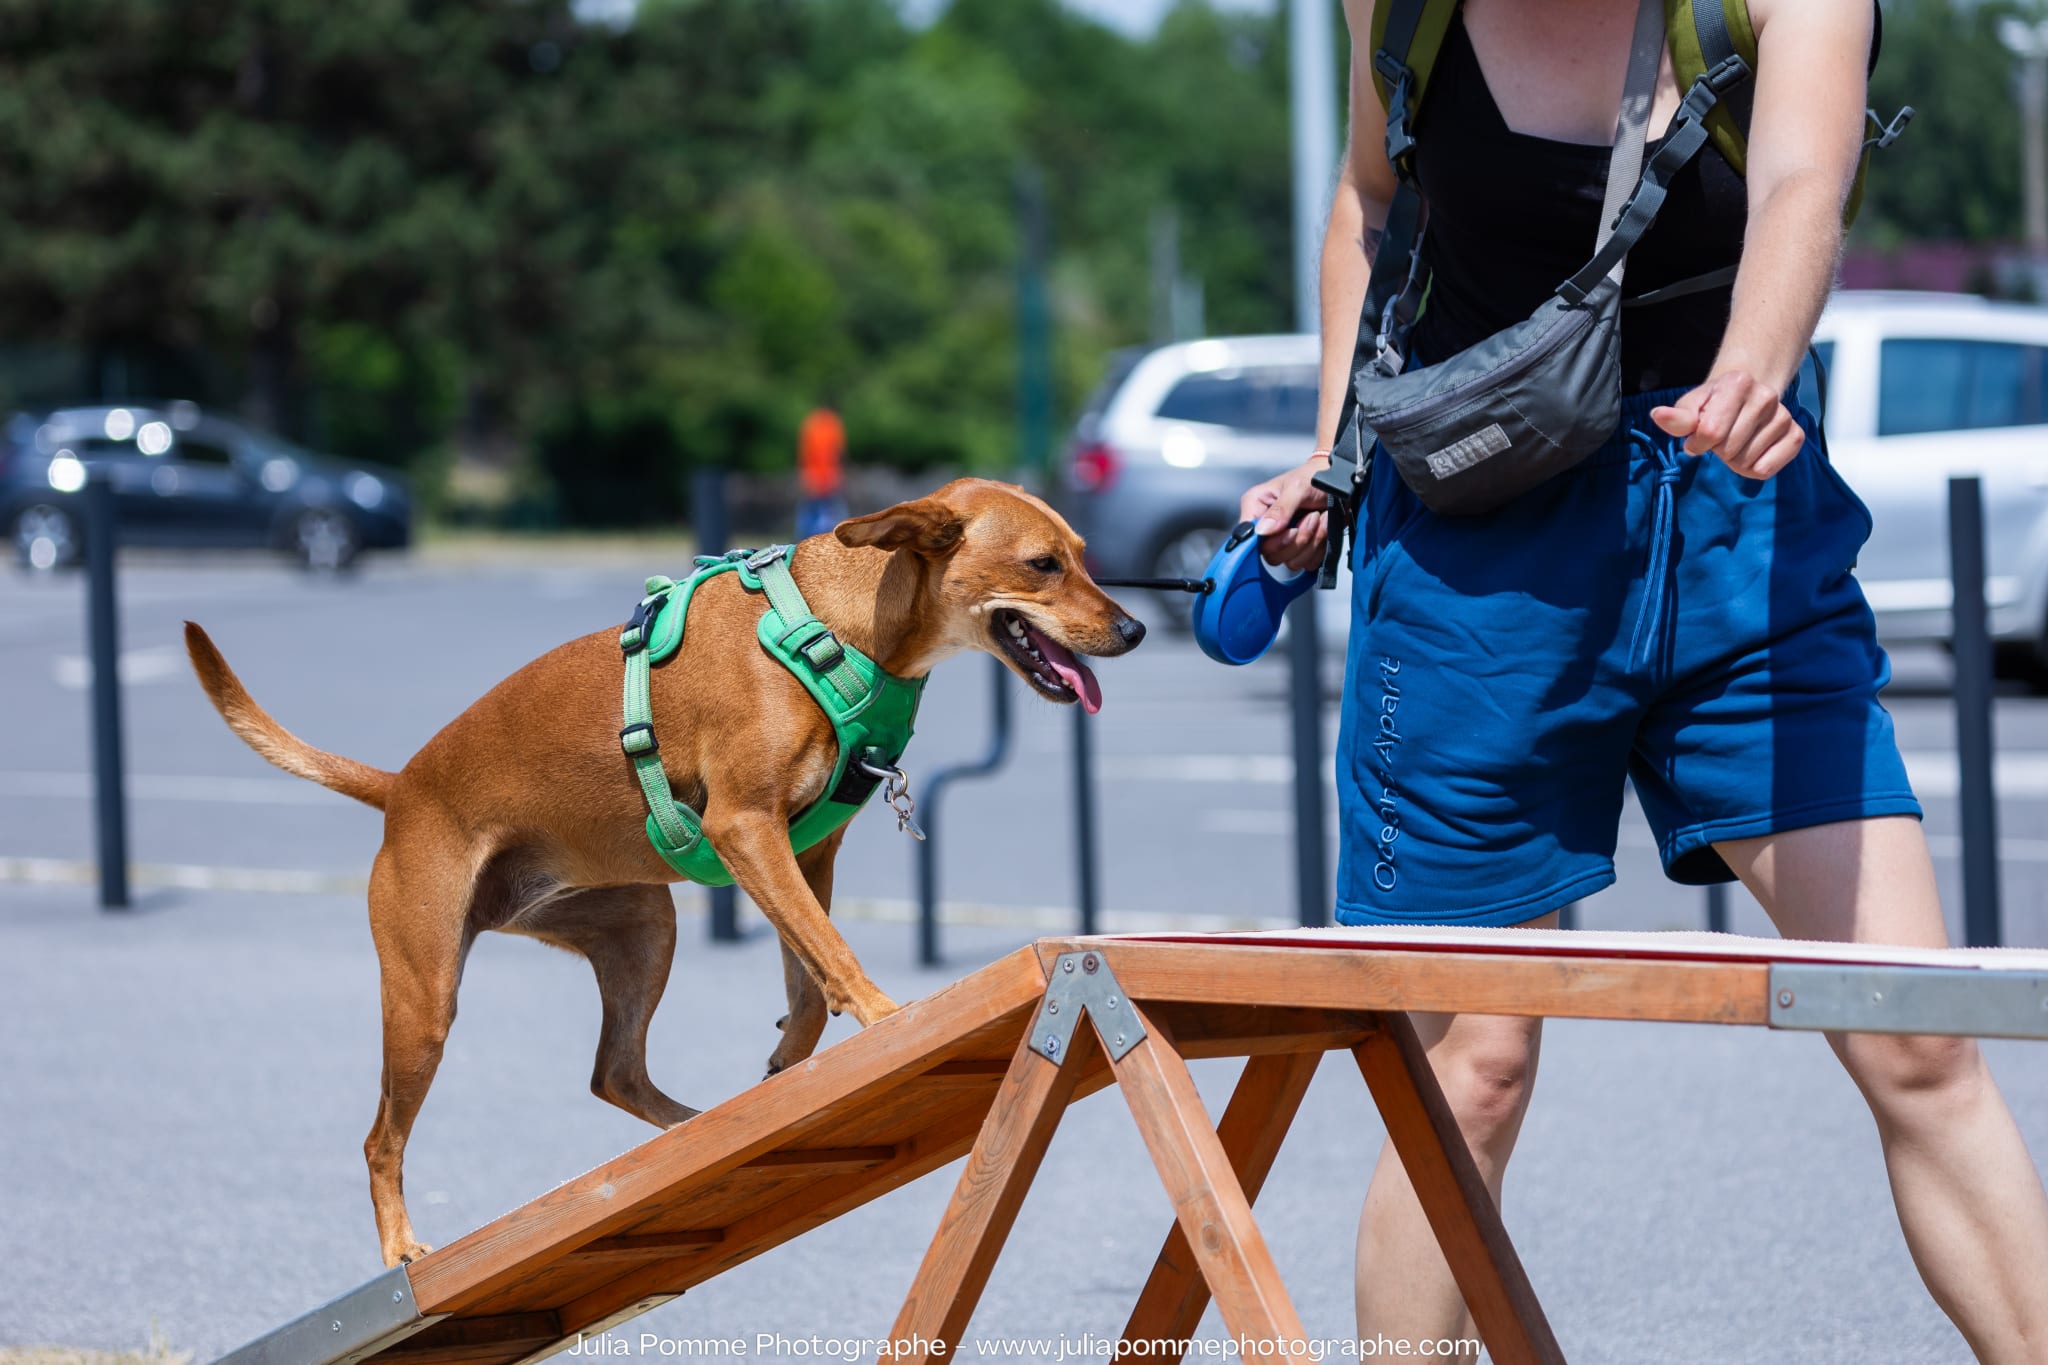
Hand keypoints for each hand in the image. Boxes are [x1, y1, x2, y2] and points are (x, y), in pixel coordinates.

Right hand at [1238, 455, 1331, 572]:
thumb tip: (1262, 530)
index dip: (1269, 540)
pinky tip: (1323, 527)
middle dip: (1297, 539)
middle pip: (1271, 555)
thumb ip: (1280, 509)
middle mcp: (1267, 526)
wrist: (1342, 482)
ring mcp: (1284, 540)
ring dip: (1312, 542)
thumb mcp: (1297, 487)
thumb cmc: (1316, 476)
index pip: (1248, 536)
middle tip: (1310, 517)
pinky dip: (1320, 547)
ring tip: (1318, 518)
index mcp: (1256, 506)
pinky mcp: (1301, 549)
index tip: (1288, 530)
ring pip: (1291, 561)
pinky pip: (1307, 563)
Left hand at [1650, 369, 1804, 478]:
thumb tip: (1658, 416)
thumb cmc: (1713, 404)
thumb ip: (1677, 417)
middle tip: (1722, 437)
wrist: (1747, 394)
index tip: (1698, 437)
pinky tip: (1752, 451)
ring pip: (1746, 462)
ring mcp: (1784, 416)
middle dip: (1718, 450)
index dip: (1698, 443)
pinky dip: (1753, 469)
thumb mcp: (1692, 406)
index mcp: (1738, 383)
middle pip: (1729, 450)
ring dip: (1734, 460)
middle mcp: (1766, 397)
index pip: (1711, 433)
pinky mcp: (1796, 435)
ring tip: (1736, 441)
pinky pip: (1766, 469)